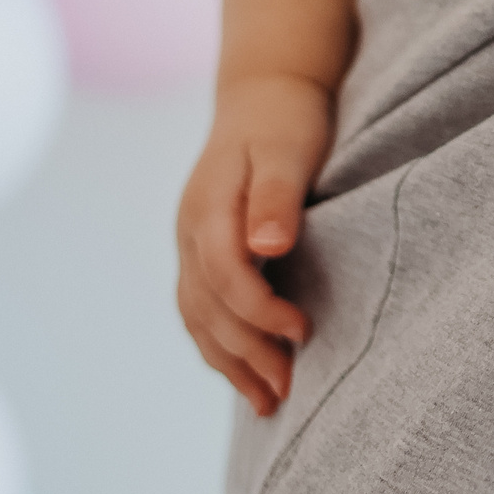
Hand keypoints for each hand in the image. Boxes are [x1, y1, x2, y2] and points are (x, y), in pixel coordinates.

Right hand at [175, 72, 331, 414]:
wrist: (266, 92)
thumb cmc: (285, 118)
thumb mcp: (287, 148)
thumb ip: (275, 196)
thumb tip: (265, 245)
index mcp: (207, 208)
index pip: (224, 277)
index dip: (260, 312)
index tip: (303, 333)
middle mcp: (190, 232)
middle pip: (207, 308)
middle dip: (245, 353)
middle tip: (289, 389)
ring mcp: (191, 244)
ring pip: (197, 317)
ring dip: (229, 362)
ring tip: (268, 400)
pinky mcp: (203, 252)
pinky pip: (200, 309)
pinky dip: (220, 345)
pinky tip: (246, 369)